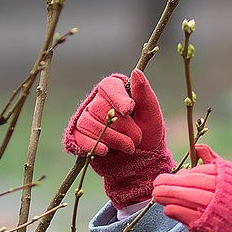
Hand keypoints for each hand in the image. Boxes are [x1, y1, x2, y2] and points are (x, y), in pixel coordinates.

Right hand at [63, 69, 174, 206]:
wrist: (142, 160)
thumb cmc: (148, 132)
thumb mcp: (151, 113)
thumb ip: (144, 93)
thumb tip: (135, 72)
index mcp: (115, 90)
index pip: (109, 86)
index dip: (118, 98)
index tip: (129, 109)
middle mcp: (97, 101)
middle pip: (99, 107)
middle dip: (121, 125)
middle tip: (137, 139)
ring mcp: (87, 118)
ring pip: (88, 122)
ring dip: (111, 137)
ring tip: (129, 147)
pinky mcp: (80, 136)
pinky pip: (79, 136)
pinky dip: (91, 144)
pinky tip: (104, 151)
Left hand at [153, 145, 231, 231]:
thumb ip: (217, 163)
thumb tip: (198, 148)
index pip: (201, 172)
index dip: (185, 174)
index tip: (175, 176)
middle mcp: (225, 191)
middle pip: (191, 183)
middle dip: (171, 183)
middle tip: (157, 184)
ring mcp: (219, 209)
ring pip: (187, 198)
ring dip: (169, 196)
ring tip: (157, 195)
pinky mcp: (214, 227)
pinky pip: (189, 216)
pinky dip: (177, 212)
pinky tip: (167, 209)